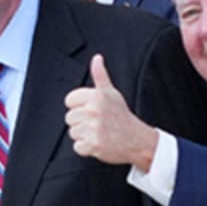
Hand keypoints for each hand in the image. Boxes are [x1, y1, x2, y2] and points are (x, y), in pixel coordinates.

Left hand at [66, 54, 157, 169]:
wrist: (137, 140)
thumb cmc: (121, 115)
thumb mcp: (111, 93)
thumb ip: (100, 75)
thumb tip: (96, 58)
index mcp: (96, 96)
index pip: (69, 100)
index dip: (79, 106)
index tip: (91, 109)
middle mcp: (94, 111)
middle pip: (69, 118)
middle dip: (81, 121)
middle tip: (97, 122)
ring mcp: (93, 129)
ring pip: (72, 132)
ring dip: (83, 135)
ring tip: (98, 132)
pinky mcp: (93, 145)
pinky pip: (77, 147)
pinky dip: (86, 148)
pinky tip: (98, 142)